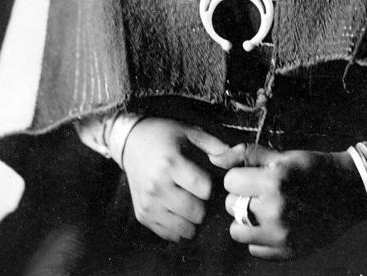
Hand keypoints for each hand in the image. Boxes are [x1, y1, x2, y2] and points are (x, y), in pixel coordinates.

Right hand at [122, 117, 228, 241]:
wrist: (131, 142)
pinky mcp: (142, 215)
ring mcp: (148, 203)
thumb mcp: (188, 131)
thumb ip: (213, 145)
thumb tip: (235, 155)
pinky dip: (178, 227)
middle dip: (204, 205)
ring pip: (183, 228)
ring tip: (190, 203)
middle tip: (200, 195)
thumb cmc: (163, 135)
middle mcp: (157, 186)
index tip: (208, 180)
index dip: (211, 186)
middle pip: (195, 212)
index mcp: (170, 164)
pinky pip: (168, 234)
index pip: (204, 189)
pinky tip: (178, 212)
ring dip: (192, 219)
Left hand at [210, 143, 366, 259]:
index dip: (240, 176)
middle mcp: (276, 210)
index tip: (253, 176)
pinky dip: (260, 238)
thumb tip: (214, 158)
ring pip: (237, 231)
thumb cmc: (314, 168)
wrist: (349, 192)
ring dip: (246, 220)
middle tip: (261, 192)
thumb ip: (247, 155)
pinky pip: (254, 249)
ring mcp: (282, 235)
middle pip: (231, 206)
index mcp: (275, 181)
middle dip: (242, 197)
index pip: (230, 181)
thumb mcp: (283, 156)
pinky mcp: (287, 252)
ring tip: (265, 209)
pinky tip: (275, 224)